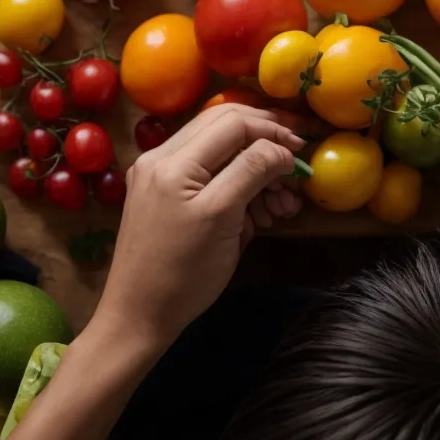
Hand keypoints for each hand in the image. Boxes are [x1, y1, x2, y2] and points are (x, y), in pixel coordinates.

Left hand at [95, 104, 303, 355]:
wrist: (137, 317)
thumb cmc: (182, 273)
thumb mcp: (222, 218)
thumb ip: (251, 172)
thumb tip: (282, 148)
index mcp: (172, 161)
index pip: (233, 122)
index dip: (273, 131)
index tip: (302, 153)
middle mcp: (162, 159)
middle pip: (226, 130)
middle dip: (266, 147)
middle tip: (295, 172)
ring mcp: (162, 178)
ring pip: (221, 155)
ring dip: (257, 172)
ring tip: (283, 206)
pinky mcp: (166, 198)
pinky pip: (209, 178)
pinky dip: (239, 189)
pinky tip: (262, 214)